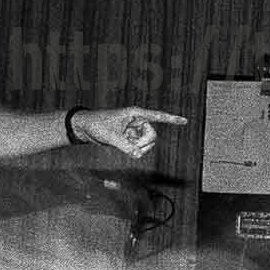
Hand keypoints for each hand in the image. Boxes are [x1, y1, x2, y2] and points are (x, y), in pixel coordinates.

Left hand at [73, 107, 187, 158]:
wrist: (85, 127)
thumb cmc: (96, 124)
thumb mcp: (110, 136)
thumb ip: (125, 146)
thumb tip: (138, 155)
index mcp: (135, 114)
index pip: (157, 116)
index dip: (171, 119)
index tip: (184, 121)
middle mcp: (136, 121)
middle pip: (152, 135)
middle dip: (145, 144)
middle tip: (133, 148)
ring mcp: (133, 130)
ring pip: (146, 143)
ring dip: (138, 148)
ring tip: (124, 147)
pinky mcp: (129, 137)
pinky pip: (138, 147)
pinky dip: (133, 150)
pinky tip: (122, 147)